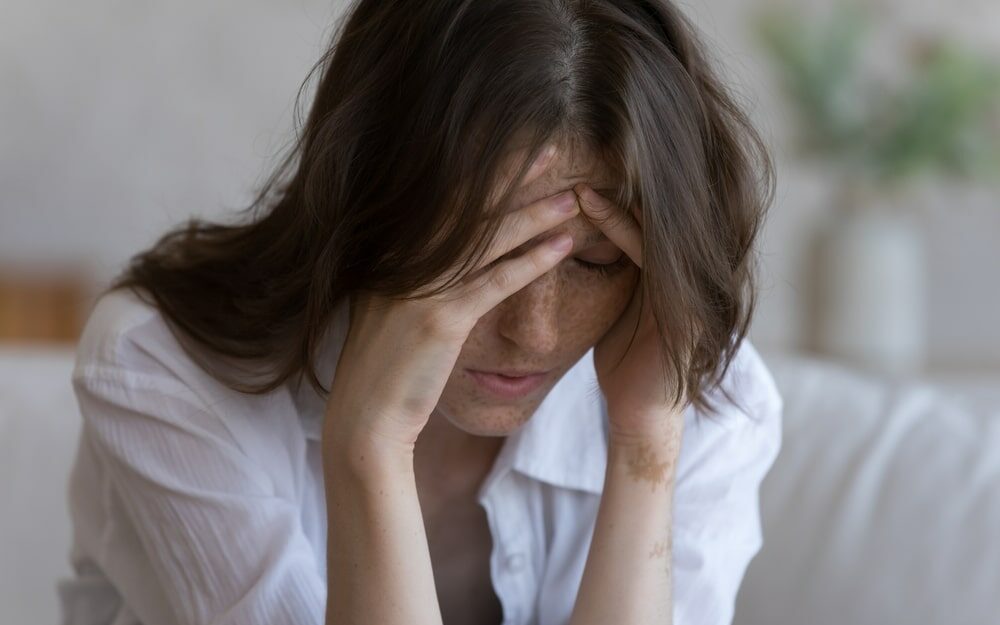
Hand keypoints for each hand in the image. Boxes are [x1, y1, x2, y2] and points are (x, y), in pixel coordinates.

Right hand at [323, 144, 580, 455]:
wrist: (366, 419)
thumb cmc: (385, 370)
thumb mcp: (392, 312)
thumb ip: (414, 279)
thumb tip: (444, 257)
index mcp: (391, 254)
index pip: (445, 202)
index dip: (484, 173)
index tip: (517, 150)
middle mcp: (404, 262)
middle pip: (470, 208)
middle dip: (513, 175)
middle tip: (553, 149)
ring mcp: (421, 288)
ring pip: (489, 240)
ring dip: (535, 216)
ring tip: (573, 199)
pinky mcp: (441, 319)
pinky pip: (496, 282)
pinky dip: (533, 262)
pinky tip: (564, 247)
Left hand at [573, 183, 689, 442]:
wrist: (640, 413)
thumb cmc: (624, 364)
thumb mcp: (619, 311)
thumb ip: (618, 277)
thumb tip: (583, 247)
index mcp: (671, 275)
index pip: (646, 222)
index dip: (613, 197)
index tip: (575, 174)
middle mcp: (686, 276)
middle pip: (654, 216)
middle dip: (616, 188)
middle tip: (576, 163)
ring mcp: (689, 288)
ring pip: (652, 227)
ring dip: (613, 202)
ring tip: (578, 180)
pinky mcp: (683, 304)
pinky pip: (650, 253)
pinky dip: (621, 227)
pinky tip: (593, 207)